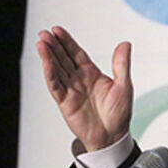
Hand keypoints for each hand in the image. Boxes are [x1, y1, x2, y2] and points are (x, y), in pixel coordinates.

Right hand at [37, 26, 132, 151]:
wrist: (112, 137)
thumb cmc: (119, 114)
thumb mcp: (124, 86)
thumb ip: (122, 64)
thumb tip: (125, 44)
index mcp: (92, 74)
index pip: (76, 53)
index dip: (66, 42)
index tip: (57, 30)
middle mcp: (79, 80)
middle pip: (63, 59)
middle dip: (54, 46)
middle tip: (44, 34)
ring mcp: (71, 90)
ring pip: (56, 70)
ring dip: (48, 57)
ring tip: (41, 44)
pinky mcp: (65, 102)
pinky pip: (56, 86)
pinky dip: (50, 74)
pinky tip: (46, 63)